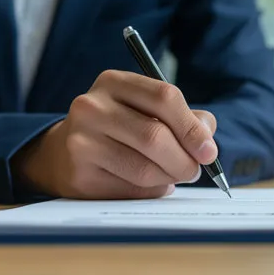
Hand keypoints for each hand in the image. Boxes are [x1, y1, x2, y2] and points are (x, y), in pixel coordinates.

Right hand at [13, 70, 217, 199]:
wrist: (64, 152)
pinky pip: (130, 191)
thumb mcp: (148, 110)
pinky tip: (149, 184)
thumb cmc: (121, 128)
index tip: (208, 151)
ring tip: (172, 176)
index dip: (192, 128)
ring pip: (144, 169)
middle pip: (155, 137)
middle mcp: (92, 107)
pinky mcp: (78, 175)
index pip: (164, 97)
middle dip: (185, 160)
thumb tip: (207, 143)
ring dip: (170, 179)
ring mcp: (80, 141)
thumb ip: (186, 119)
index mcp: (114, 82)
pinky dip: (151, 192)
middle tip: (194, 171)